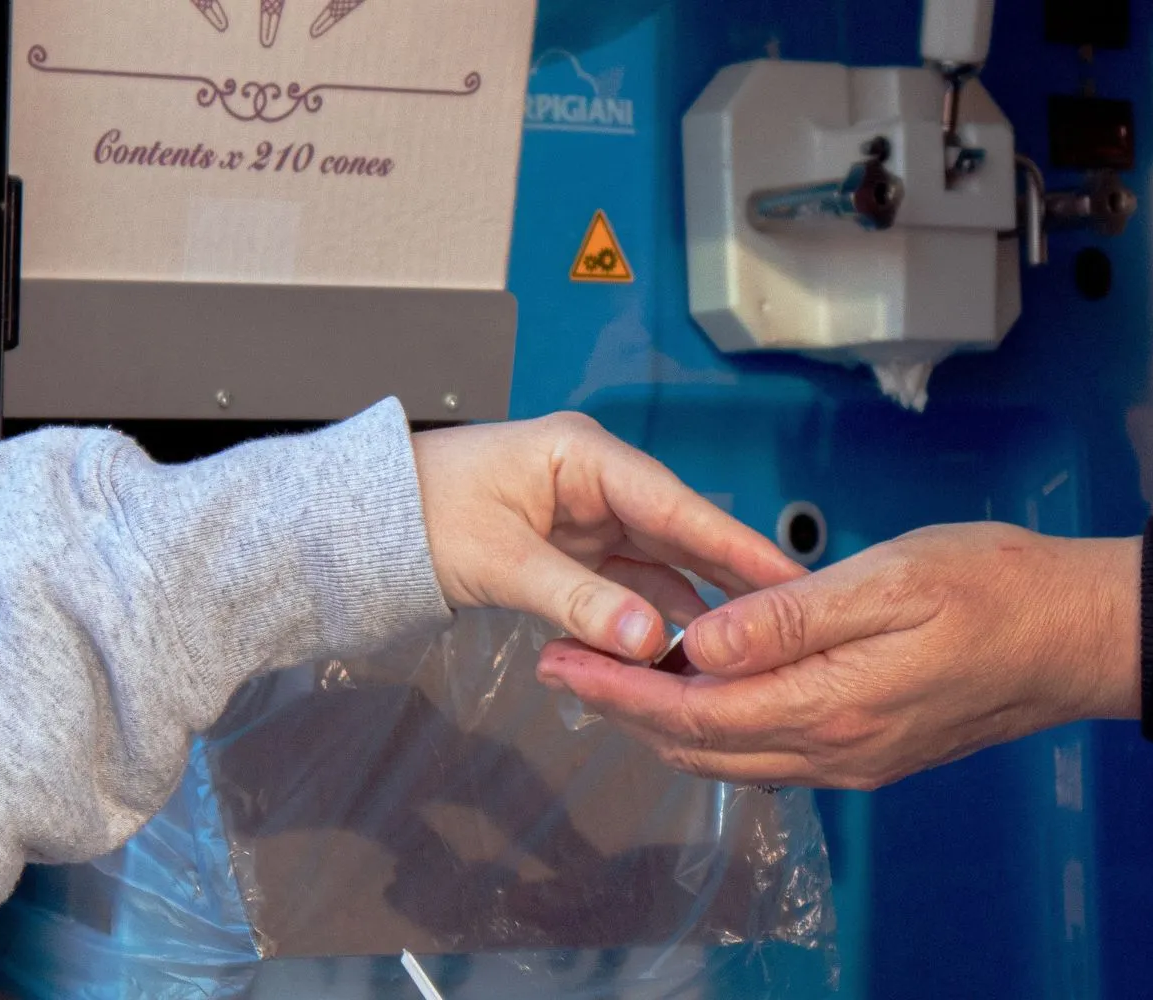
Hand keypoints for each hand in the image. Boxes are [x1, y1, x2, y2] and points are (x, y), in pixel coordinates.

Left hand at [412, 412, 803, 660]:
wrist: (362, 529)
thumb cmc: (416, 518)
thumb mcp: (499, 559)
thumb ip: (576, 600)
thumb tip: (647, 638)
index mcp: (584, 455)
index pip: (675, 502)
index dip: (735, 543)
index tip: (784, 575)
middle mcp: (598, 482)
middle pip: (680, 532)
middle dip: (729, 577)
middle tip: (790, 616)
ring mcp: (589, 518)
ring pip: (660, 565)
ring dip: (693, 606)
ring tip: (744, 648)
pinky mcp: (575, 553)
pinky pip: (629, 587)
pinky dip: (650, 619)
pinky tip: (683, 652)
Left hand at [535, 522, 1140, 789]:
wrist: (1077, 635)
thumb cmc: (996, 590)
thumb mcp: (888, 581)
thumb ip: (788, 619)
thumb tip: (702, 642)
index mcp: (831, 704)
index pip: (694, 708)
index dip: (620, 687)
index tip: (562, 660)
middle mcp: (836, 748)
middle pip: (701, 743)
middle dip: (624, 709)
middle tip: (562, 670)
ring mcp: (856, 758)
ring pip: (733, 755)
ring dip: (665, 722)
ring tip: (613, 683)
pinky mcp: (873, 750)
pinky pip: (772, 752)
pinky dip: (719, 727)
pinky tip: (704, 695)